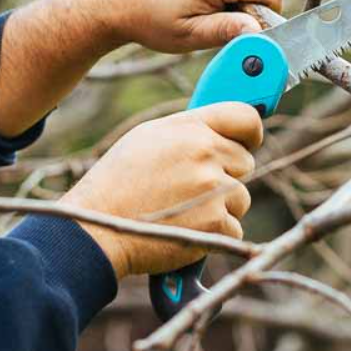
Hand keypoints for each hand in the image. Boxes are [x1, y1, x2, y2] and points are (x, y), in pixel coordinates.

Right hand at [60, 103, 260, 278]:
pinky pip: (234, 227)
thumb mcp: (147, 138)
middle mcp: (206, 152)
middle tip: (192, 189)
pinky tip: (184, 229)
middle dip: (227, 176)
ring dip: (220, 208)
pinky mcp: (216, 222)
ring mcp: (213, 188)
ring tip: (182, 211)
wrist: (98, 228)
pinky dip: (214, 234)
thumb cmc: (117, 183)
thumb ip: (188, 131)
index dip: (251, 132)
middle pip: (246, 162)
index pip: (245, 116)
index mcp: (190, 127)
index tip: (250, 142)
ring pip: (241, 197)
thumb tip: (220, 134)